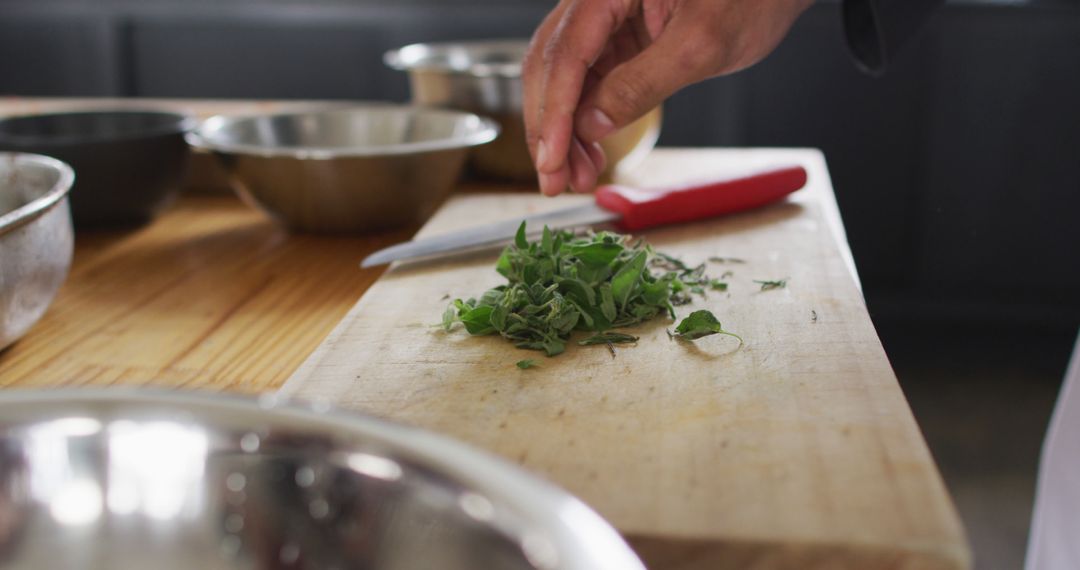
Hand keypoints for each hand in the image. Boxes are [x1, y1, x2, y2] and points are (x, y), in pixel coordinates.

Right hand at [523, 0, 813, 195]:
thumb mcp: (701, 45)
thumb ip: (641, 83)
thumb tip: (591, 126)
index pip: (565, 54)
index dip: (553, 113)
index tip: (551, 160)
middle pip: (551, 67)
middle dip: (549, 129)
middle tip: (556, 180)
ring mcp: (605, 19)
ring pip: (563, 79)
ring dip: (564, 131)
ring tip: (577, 176)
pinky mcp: (618, 39)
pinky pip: (587, 82)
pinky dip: (584, 120)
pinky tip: (589, 152)